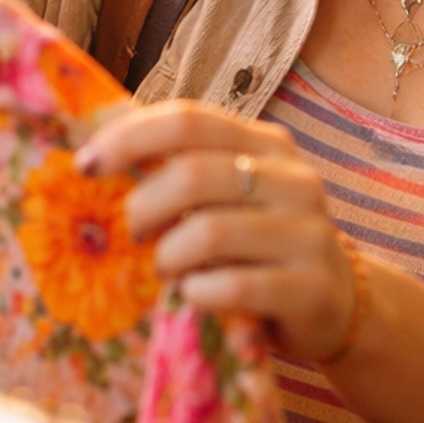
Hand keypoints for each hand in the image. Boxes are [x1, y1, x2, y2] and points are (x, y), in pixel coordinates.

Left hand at [76, 102, 359, 364]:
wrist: (338, 302)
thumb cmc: (262, 244)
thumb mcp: (232, 195)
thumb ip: (183, 169)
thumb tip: (97, 152)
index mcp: (267, 144)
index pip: (190, 121)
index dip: (130, 138)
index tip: (85, 166)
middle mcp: (292, 180)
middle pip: (194, 174)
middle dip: (144, 206)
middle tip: (132, 233)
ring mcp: (307, 233)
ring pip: (210, 231)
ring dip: (168, 256)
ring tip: (166, 269)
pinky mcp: (310, 287)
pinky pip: (235, 286)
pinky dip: (198, 293)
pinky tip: (194, 296)